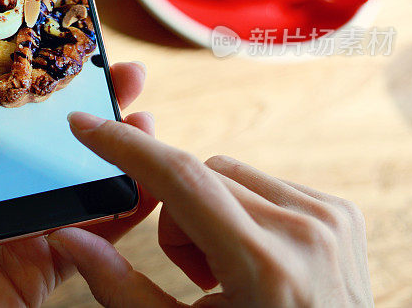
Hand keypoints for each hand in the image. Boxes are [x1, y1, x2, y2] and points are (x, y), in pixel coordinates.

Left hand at [0, 19, 157, 305]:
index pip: (11, 103)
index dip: (45, 72)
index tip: (74, 41)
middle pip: (55, 139)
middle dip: (96, 106)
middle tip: (127, 74)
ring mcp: (24, 225)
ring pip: (82, 181)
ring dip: (120, 152)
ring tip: (146, 121)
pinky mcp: (46, 265)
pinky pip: (94, 238)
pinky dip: (125, 213)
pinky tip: (149, 186)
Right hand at [47, 113, 372, 306]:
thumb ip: (121, 287)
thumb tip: (69, 236)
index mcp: (265, 266)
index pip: (180, 178)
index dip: (125, 147)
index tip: (85, 124)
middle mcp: (303, 230)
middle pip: (200, 176)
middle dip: (177, 216)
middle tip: (197, 273)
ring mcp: (330, 218)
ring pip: (229, 172)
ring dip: (211, 209)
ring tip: (230, 270)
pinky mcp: (342, 212)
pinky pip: (264, 182)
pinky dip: (244, 210)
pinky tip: (257, 258)